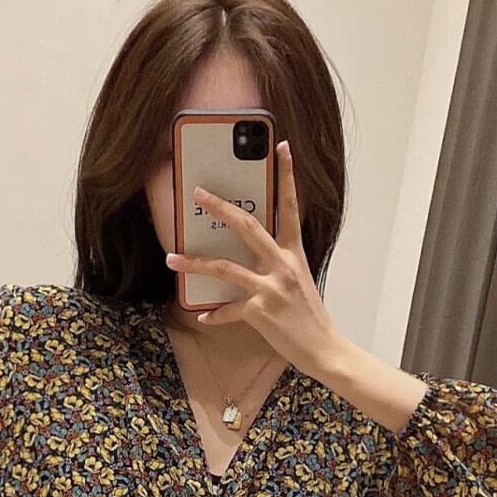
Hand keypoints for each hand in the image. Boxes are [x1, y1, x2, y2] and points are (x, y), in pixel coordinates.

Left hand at [164, 140, 346, 380]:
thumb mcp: (299, 281)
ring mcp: (271, 288)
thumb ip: (277, 264)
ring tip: (172, 258)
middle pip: (248, 227)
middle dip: (221, 208)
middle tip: (199, 193)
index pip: (290, 207)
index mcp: (294, 253)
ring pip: (225, 267)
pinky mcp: (260, 312)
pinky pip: (228, 310)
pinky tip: (203, 316)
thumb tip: (251, 257)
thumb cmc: (309, 316)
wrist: (324, 348)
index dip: (286, 176)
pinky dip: (214, 314)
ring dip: (195, 262)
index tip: (281, 148)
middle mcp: (282, 265)